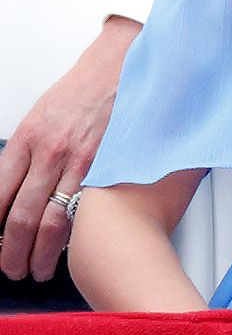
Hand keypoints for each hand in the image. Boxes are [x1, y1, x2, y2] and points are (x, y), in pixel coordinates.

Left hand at [0, 16, 141, 281]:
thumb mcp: (39, 118)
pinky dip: (76, 233)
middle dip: (12, 253)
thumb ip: (25, 155)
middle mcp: (49, 150)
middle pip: (21, 218)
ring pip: (53, 220)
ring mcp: (79, 158)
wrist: (118, 65)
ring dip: (42, 253)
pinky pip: (85, 207)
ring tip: (40, 268)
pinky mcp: (107, 162)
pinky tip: (73, 245)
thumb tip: (11, 194)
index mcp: (26, 138)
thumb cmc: (80, 91)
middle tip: (12, 269)